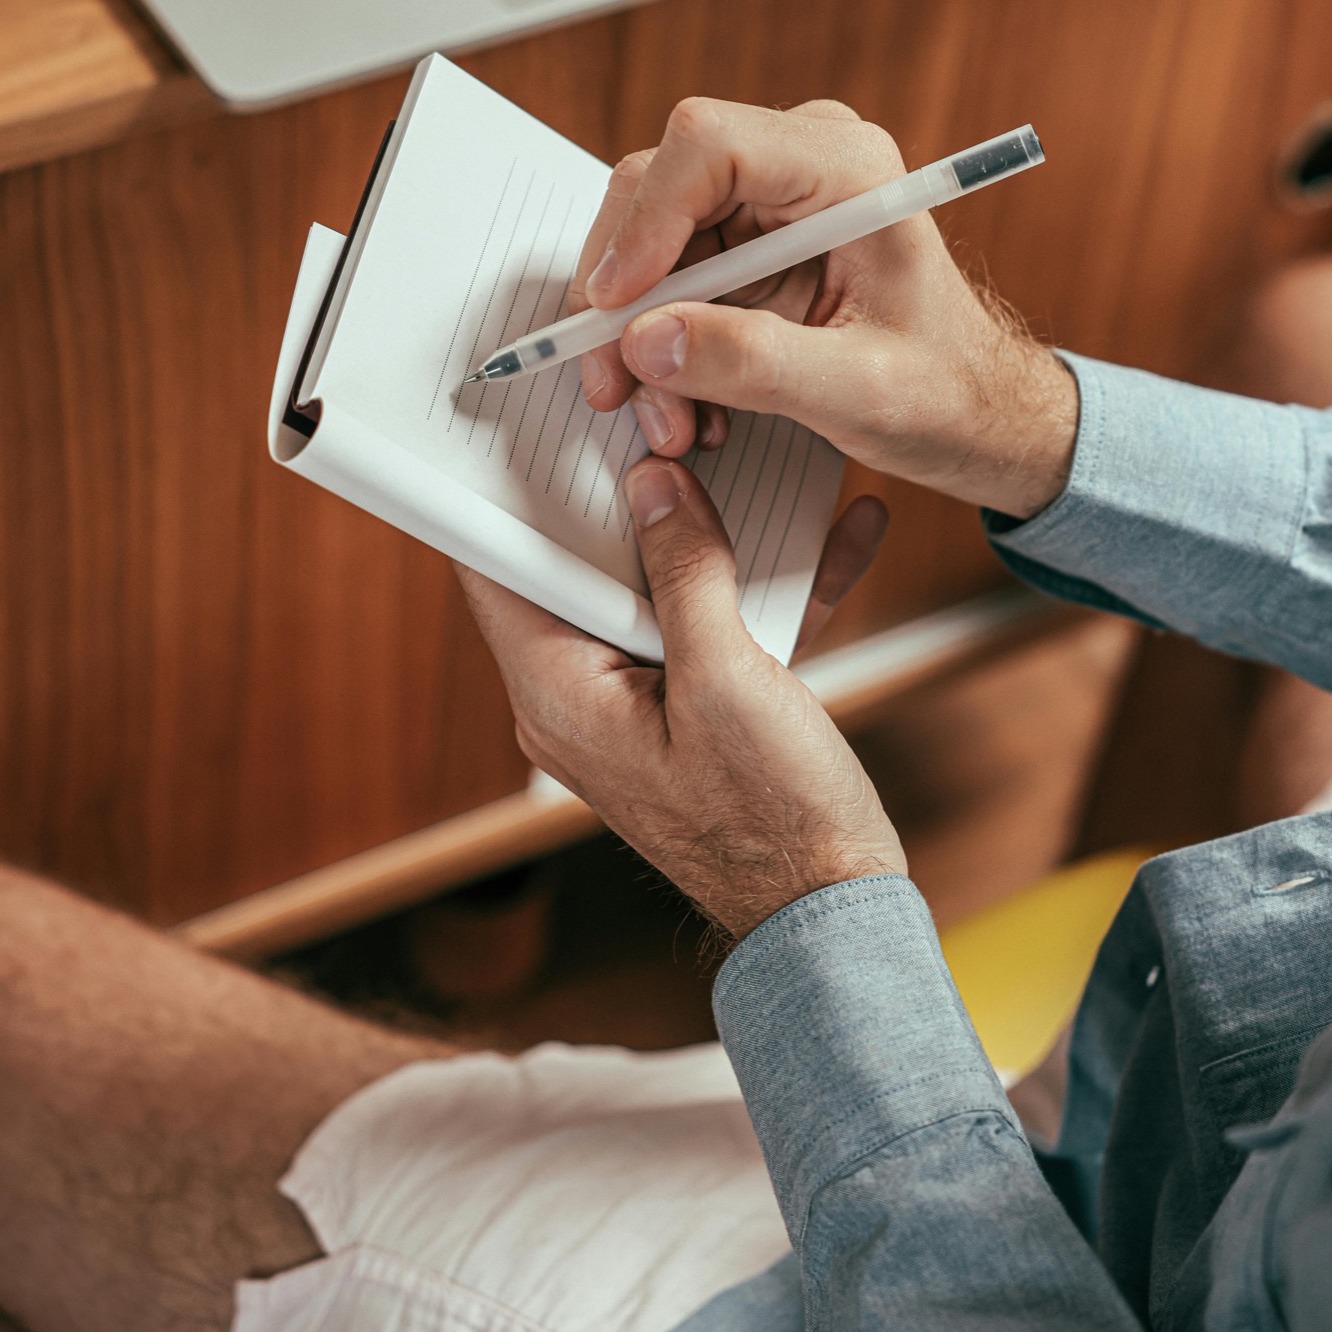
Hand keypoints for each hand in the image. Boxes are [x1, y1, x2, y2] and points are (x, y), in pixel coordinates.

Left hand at [457, 463, 901, 941]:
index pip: (494, 566)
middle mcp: (580, 695)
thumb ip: (686, 574)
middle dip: (628, 486)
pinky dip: (765, 580)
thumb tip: (654, 484)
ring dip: (713, 526)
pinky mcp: (697, 707)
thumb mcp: (728, 680)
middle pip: (582, 561)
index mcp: (557, 692)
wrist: (834, 919)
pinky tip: (836, 528)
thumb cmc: (772, 822)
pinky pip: (715, 622)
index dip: (504, 488)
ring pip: (659, 582)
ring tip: (756, 453)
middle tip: (659, 412)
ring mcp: (639, 700)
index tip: (526, 418)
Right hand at [572, 97, 1076, 521]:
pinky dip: (658, 339)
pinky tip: (686, 397)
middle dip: (625, 291)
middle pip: (659, 186)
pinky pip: (666, 273)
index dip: (645, 221)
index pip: (709, 145)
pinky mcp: (747, 239)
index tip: (616, 306)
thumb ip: (753, 364)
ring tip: (667, 413)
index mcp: (849, 169)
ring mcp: (769, 197)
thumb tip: (646, 342)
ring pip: (649, 238)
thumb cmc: (948, 391)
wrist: (976, 410)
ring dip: (638, 331)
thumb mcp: (859, 392)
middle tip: (614, 380)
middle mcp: (802, 162)